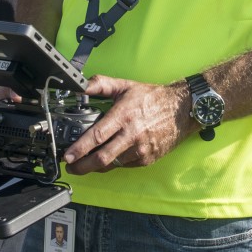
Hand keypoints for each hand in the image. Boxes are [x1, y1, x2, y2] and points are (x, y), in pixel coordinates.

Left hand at [63, 75, 191, 174]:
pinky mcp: (147, 159)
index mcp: (124, 115)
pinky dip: (113, 164)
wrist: (183, 110)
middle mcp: (132, 135)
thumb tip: (81, 85)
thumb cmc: (153, 98)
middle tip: (70, 167)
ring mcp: (140, 150)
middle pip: (102, 158)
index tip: (67, 155)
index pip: (97, 136)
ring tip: (84, 164)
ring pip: (112, 164)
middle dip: (82, 166)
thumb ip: (101, 84)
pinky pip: (124, 165)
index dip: (80, 148)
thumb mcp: (126, 85)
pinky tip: (107, 159)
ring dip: (95, 167)